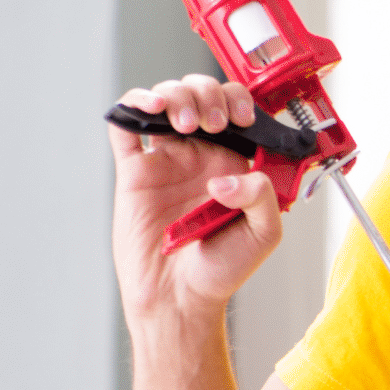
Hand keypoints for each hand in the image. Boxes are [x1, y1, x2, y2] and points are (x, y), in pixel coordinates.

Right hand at [109, 74, 282, 323]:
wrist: (179, 296)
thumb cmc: (222, 269)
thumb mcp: (264, 234)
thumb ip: (262, 197)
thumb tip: (226, 176)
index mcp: (234, 161)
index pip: (236, 109)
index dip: (239, 100)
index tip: (243, 117)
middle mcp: (200, 154)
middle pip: (200, 94)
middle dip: (208, 93)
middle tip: (214, 122)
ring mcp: (166, 159)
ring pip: (165, 100)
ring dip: (177, 95)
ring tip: (188, 122)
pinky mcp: (135, 171)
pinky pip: (126, 125)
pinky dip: (134, 104)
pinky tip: (151, 107)